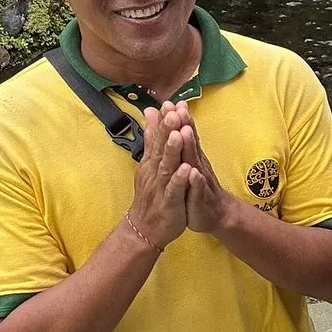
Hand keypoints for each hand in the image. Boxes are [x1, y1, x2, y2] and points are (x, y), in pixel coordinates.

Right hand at [128, 101, 190, 248]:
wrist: (146, 228)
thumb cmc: (151, 194)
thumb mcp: (149, 163)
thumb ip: (151, 138)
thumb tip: (150, 112)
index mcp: (153, 162)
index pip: (158, 138)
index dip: (164, 121)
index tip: (169, 103)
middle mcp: (155, 172)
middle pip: (161, 149)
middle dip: (167, 130)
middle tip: (173, 112)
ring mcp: (161, 187)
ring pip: (167, 167)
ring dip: (173, 150)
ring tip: (178, 134)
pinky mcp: (169, 203)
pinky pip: (174, 190)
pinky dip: (180, 180)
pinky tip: (186, 169)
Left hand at [171, 101, 236, 234]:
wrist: (216, 214)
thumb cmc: (196, 187)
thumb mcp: (186, 163)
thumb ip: (179, 142)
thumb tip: (171, 122)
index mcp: (191, 156)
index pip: (184, 134)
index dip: (178, 119)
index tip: (171, 102)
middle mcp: (197, 164)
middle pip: (190, 142)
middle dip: (184, 125)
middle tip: (179, 109)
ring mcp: (200, 180)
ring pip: (194, 162)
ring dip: (190, 146)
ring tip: (185, 132)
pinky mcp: (201, 197)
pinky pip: (198, 188)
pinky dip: (195, 181)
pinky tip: (193, 174)